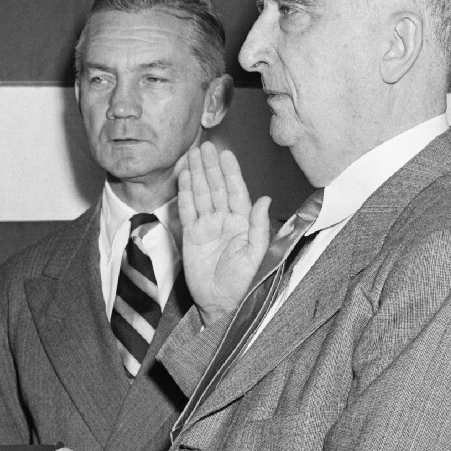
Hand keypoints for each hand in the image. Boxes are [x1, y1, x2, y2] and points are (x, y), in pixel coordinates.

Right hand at [176, 141, 272, 323]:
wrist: (222, 304)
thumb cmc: (244, 283)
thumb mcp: (257, 255)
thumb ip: (259, 226)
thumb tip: (265, 200)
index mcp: (243, 224)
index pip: (236, 192)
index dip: (231, 172)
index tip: (226, 154)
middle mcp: (225, 221)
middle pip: (217, 188)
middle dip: (211, 167)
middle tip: (205, 146)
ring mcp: (207, 227)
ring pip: (201, 195)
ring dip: (198, 174)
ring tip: (193, 155)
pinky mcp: (191, 236)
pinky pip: (188, 210)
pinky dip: (185, 193)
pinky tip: (185, 177)